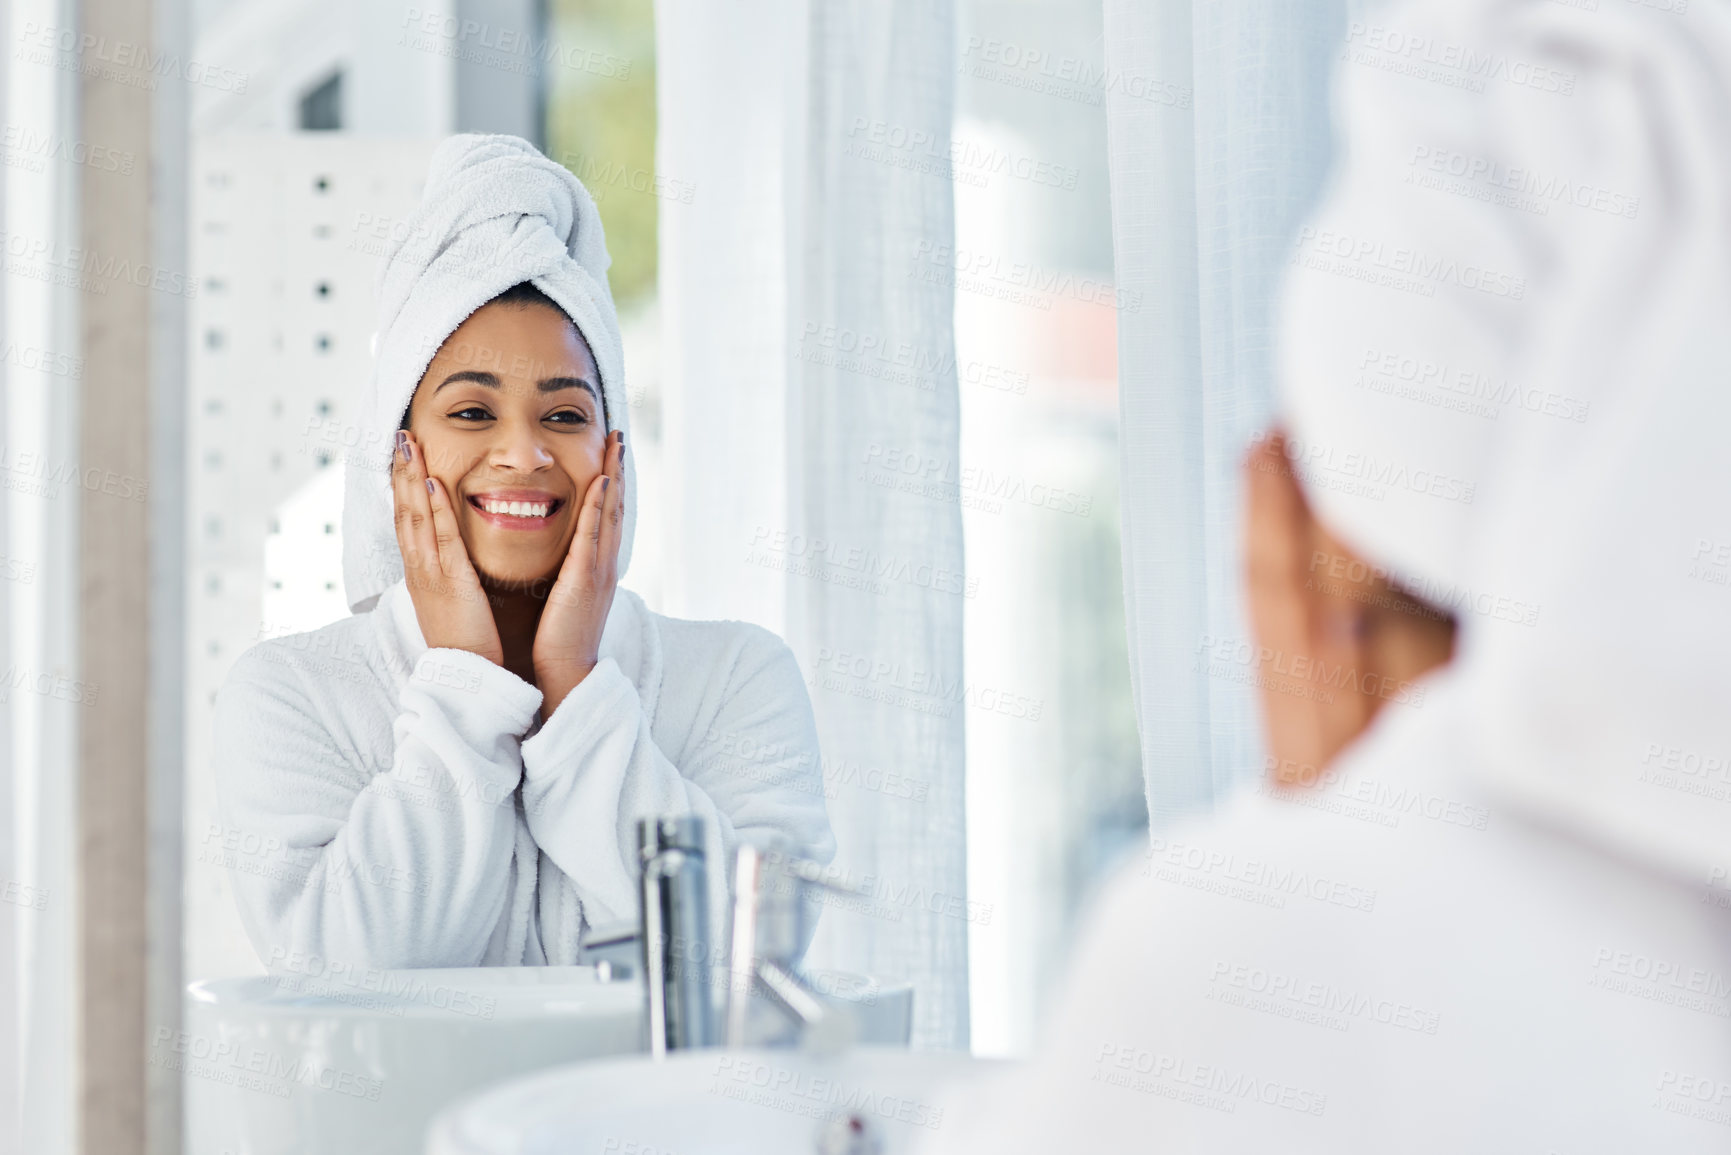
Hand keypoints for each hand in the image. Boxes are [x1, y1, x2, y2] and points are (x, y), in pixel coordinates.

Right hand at [392, 429, 503, 665]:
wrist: (465, 678)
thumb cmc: (467, 643)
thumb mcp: (453, 601)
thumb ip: (451, 575)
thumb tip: (452, 557)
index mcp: (421, 572)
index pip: (408, 521)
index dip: (403, 486)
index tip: (403, 455)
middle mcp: (419, 570)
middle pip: (404, 511)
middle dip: (399, 472)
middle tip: (398, 436)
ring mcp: (430, 576)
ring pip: (416, 518)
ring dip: (410, 479)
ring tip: (408, 445)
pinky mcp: (450, 584)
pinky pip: (442, 540)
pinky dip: (436, 509)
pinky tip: (432, 483)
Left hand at [533, 429, 625, 716]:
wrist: (568, 674)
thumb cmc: (561, 641)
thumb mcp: (566, 598)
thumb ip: (568, 572)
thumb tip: (563, 557)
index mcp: (597, 568)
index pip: (608, 517)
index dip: (611, 483)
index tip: (611, 454)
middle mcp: (604, 564)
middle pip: (616, 507)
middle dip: (618, 469)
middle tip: (619, 435)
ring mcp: (598, 571)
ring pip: (611, 514)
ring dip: (614, 476)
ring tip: (615, 445)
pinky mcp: (584, 581)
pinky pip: (592, 537)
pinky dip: (599, 508)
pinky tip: (601, 483)